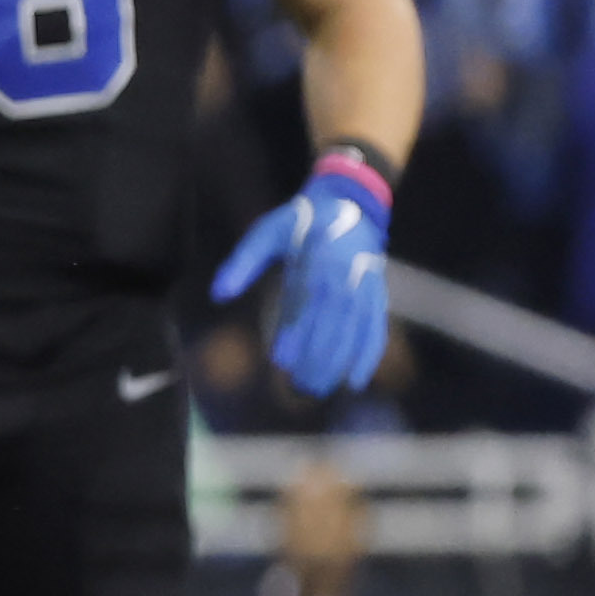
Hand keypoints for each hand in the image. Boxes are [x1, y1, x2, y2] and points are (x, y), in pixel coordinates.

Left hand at [214, 153, 394, 397]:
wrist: (348, 207)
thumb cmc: (299, 223)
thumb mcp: (265, 232)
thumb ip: (242, 262)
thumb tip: (217, 294)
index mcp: (318, 259)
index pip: (307, 303)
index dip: (295, 333)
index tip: (278, 360)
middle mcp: (346, 277)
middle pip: (333, 324)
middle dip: (316, 357)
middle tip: (296, 387)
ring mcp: (365, 289)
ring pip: (354, 332)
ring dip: (338, 363)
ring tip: (318, 389)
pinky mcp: (377, 298)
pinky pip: (377, 329)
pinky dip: (369, 355)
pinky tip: (356, 380)